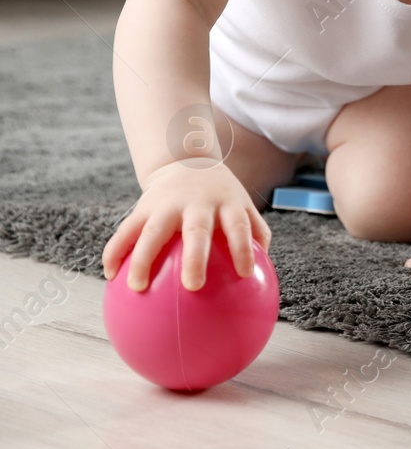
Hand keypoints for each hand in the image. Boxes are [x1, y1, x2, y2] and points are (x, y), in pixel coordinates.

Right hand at [102, 160, 272, 291]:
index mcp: (225, 203)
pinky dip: (116, 251)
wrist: (186, 162)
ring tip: (136, 287)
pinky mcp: (142, 206)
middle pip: (196, 229)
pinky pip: (126, 230)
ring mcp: (167, 203)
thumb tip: (263, 273)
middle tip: (192, 286)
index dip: (243, 248)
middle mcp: (197, 203)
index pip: (239, 225)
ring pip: (152, 231)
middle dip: (195, 257)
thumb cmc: (220, 197)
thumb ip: (255, 232)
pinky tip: (111, 276)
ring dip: (142, 258)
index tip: (244, 274)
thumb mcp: (241, 204)